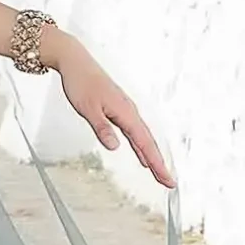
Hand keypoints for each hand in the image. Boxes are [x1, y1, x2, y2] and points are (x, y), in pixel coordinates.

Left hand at [46, 32, 174, 189]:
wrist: (76, 61)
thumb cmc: (80, 83)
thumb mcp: (87, 108)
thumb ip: (102, 127)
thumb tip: (115, 146)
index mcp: (125, 112)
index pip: (144, 143)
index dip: (156, 163)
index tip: (167, 179)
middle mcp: (130, 111)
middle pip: (148, 142)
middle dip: (159, 163)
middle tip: (168, 182)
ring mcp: (126, 110)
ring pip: (143, 137)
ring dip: (152, 156)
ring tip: (159, 173)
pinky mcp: (119, 110)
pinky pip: (135, 132)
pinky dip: (141, 145)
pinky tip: (141, 155)